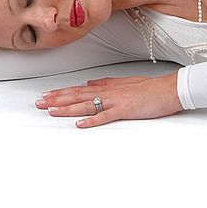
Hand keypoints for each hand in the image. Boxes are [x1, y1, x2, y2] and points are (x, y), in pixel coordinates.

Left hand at [34, 73, 182, 127]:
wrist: (168, 89)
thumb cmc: (148, 88)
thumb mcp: (123, 83)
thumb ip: (105, 83)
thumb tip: (89, 84)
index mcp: (106, 87)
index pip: (77, 90)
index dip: (60, 93)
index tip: (45, 96)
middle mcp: (107, 92)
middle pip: (76, 97)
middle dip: (56, 100)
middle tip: (38, 103)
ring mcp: (115, 101)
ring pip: (85, 105)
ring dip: (67, 109)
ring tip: (51, 111)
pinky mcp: (124, 110)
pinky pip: (105, 116)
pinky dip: (91, 120)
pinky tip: (79, 125)